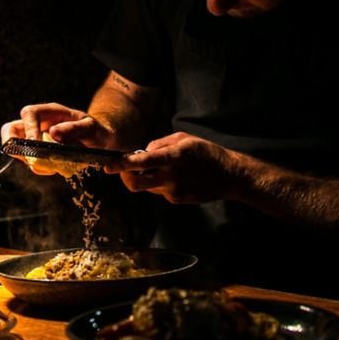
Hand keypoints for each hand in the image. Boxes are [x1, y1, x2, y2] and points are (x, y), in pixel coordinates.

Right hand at [0, 103, 113, 175]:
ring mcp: (37, 137)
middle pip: (11, 128)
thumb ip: (74, 129)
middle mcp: (40, 123)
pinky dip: (38, 167)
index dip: (28, 129)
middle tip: (27, 157)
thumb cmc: (97, 130)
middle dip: (13, 144)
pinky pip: (29, 159)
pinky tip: (53, 168)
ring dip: (26, 159)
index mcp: (52, 112)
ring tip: (46, 165)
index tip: (34, 144)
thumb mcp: (91, 128)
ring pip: (17, 146)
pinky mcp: (40, 151)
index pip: (30, 113)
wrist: (101, 140)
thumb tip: (53, 132)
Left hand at [105, 132, 237, 202]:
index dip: (123, 164)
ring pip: (147, 187)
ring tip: (161, 168)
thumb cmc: (207, 153)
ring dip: (145, 178)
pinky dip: (160, 183)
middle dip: (125, 177)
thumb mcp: (184, 139)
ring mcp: (173, 191)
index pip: (142, 162)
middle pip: (135, 183)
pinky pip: (159, 191)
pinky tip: (177, 177)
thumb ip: (160, 144)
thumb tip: (143, 152)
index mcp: (173, 157)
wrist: (229, 176)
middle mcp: (171, 177)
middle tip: (124, 169)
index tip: (109, 164)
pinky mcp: (176, 200)